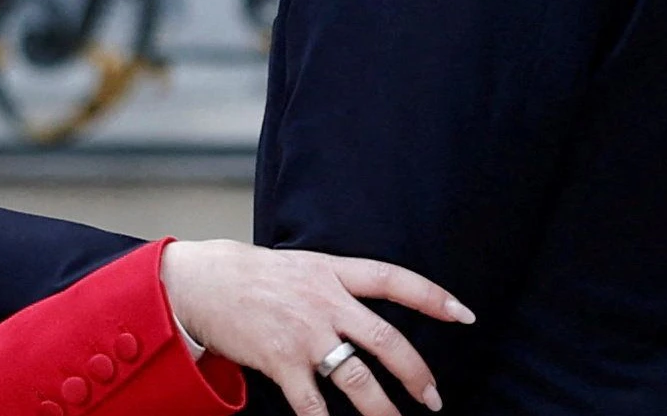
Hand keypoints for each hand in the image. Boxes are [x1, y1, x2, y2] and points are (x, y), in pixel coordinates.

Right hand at [160, 239, 473, 415]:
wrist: (201, 281)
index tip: (464, 315)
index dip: (432, 297)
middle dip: (416, 374)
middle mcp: (325, 301)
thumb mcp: (300, 265)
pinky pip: (312, 405)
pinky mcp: (281, 361)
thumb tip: (366, 306)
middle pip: (386, 340)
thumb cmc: (250, 274)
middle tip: (433, 397)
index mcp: (332, 271)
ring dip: (383, 410)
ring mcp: (304, 333)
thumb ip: (335, 284)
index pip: (393, 280)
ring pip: (358, 379)